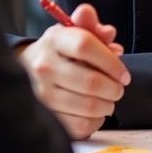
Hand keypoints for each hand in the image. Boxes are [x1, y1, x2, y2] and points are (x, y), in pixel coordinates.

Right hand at [17, 4, 129, 139]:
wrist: (27, 68)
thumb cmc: (60, 50)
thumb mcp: (74, 32)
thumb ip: (93, 27)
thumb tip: (109, 33)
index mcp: (55, 40)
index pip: (85, 46)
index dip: (111, 62)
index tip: (123, 74)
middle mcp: (45, 66)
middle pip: (91, 82)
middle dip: (114, 89)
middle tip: (118, 89)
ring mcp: (42, 93)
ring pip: (89, 106)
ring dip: (107, 106)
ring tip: (108, 100)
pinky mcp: (45, 115)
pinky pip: (80, 125)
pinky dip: (95, 121)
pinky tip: (94, 113)